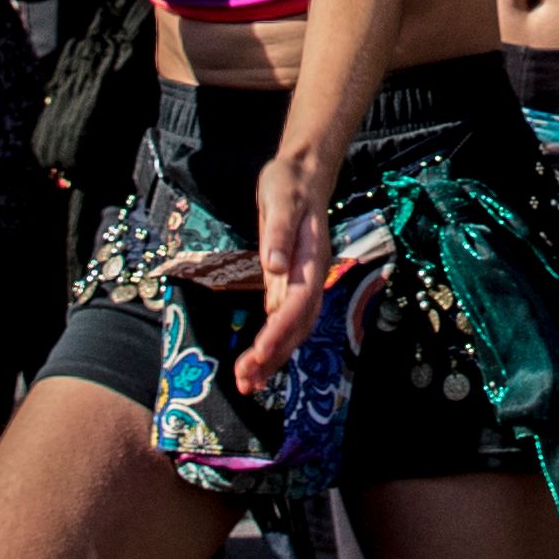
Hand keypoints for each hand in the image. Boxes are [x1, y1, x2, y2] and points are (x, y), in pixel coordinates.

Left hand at [236, 139, 347, 392]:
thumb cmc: (289, 184)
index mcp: (312, 259)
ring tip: (248, 383)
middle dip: (274, 356)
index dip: (280, 330)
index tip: (259, 353)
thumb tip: (273, 267)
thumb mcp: (280, 199)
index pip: (299, 303)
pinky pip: (283, 322)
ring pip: (293, 329)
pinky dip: (271, 344)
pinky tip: (256, 362)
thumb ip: (279, 233)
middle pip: (298, 326)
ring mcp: (301, 283)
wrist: (302, 175)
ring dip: (273, 358)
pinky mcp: (288, 285)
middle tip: (247, 382)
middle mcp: (311, 277)